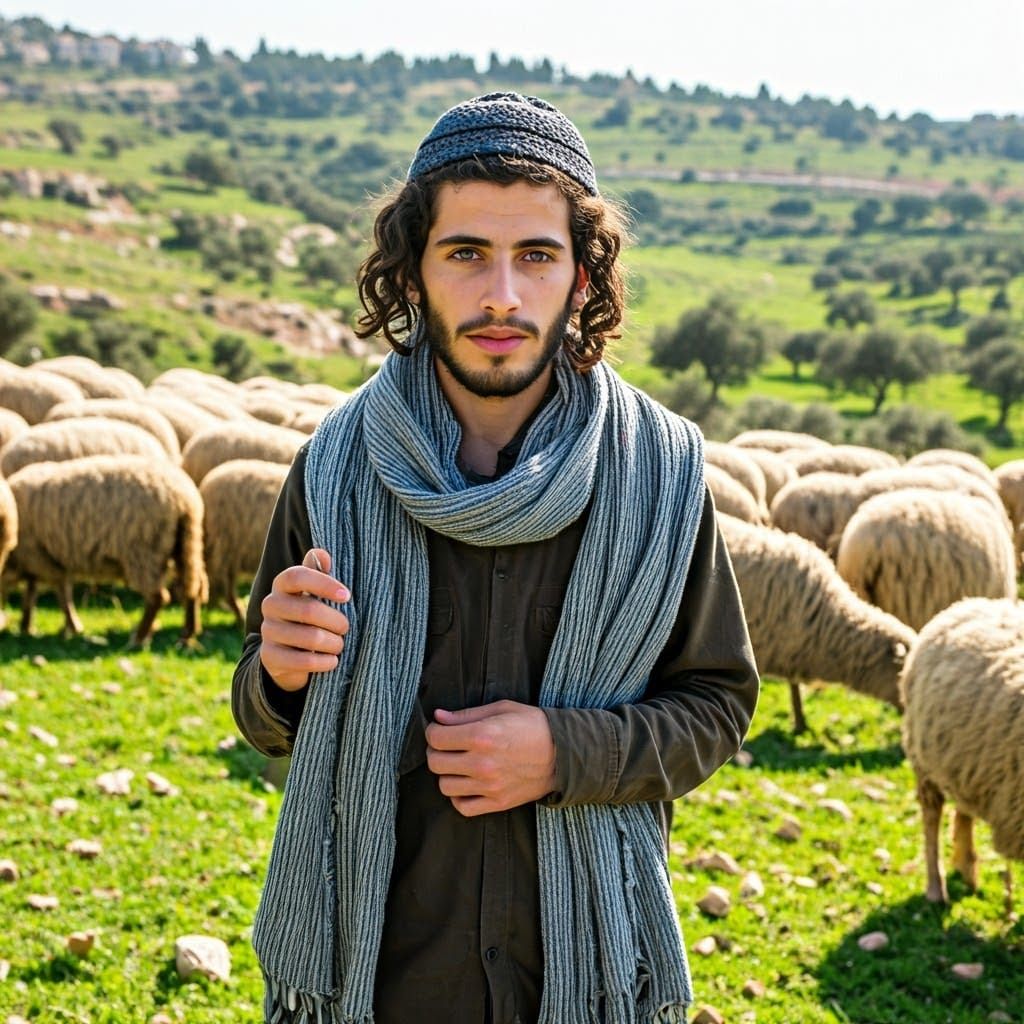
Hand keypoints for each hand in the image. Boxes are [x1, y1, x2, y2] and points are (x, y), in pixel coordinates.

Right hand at [259, 548, 349, 690]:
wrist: (287, 653)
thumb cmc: (308, 614)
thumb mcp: (314, 592)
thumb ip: (318, 571)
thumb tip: (323, 554)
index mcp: (282, 584)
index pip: (298, 576)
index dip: (324, 584)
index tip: (347, 596)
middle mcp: (270, 605)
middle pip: (309, 610)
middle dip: (336, 621)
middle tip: (346, 628)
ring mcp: (268, 631)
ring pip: (310, 637)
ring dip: (333, 643)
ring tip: (339, 645)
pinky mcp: (269, 657)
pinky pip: (303, 661)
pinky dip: (324, 662)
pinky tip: (332, 661)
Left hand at [425, 700, 556, 816]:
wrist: (563, 754)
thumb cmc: (533, 726)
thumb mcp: (502, 709)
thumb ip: (467, 714)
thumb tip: (438, 717)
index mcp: (482, 735)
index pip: (437, 738)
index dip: (433, 731)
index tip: (439, 730)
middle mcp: (482, 763)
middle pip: (436, 763)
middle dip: (436, 751)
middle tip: (446, 746)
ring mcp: (489, 786)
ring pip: (445, 786)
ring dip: (447, 774)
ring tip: (458, 765)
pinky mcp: (498, 802)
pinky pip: (462, 807)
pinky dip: (459, 797)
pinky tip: (467, 784)